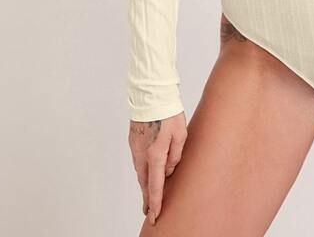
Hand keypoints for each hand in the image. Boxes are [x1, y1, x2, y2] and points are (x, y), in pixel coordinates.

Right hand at [129, 111, 186, 225]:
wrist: (151, 97)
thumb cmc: (168, 113)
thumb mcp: (180, 135)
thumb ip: (175, 156)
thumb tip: (168, 170)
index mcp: (155, 154)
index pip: (155, 184)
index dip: (155, 201)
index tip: (154, 215)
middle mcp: (142, 154)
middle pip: (144, 182)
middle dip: (147, 198)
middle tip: (149, 212)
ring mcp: (135, 148)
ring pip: (140, 172)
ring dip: (144, 185)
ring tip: (149, 196)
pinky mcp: (133, 141)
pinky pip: (138, 161)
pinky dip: (142, 171)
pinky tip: (147, 174)